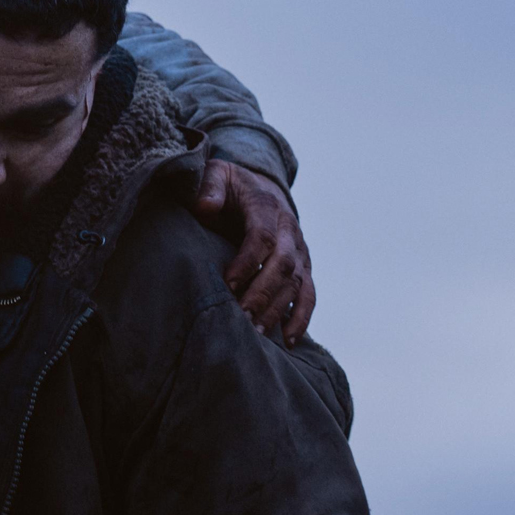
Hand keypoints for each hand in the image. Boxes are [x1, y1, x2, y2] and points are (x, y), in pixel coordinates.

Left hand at [191, 160, 314, 343]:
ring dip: (279, 309)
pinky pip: (309, 294)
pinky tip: (288, 340)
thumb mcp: (217, 174)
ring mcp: (299, 250)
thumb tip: (205, 206)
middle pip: (283, 264)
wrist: (260, 186)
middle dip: (263, 292)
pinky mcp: (304, 266)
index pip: (262, 236)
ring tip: (258, 333)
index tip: (228, 283)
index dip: (247, 261)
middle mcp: (289, 230)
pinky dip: (302, 317)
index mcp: (266, 207)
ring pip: (297, 283)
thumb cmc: (230, 186)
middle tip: (242, 317)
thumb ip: (210, 186)